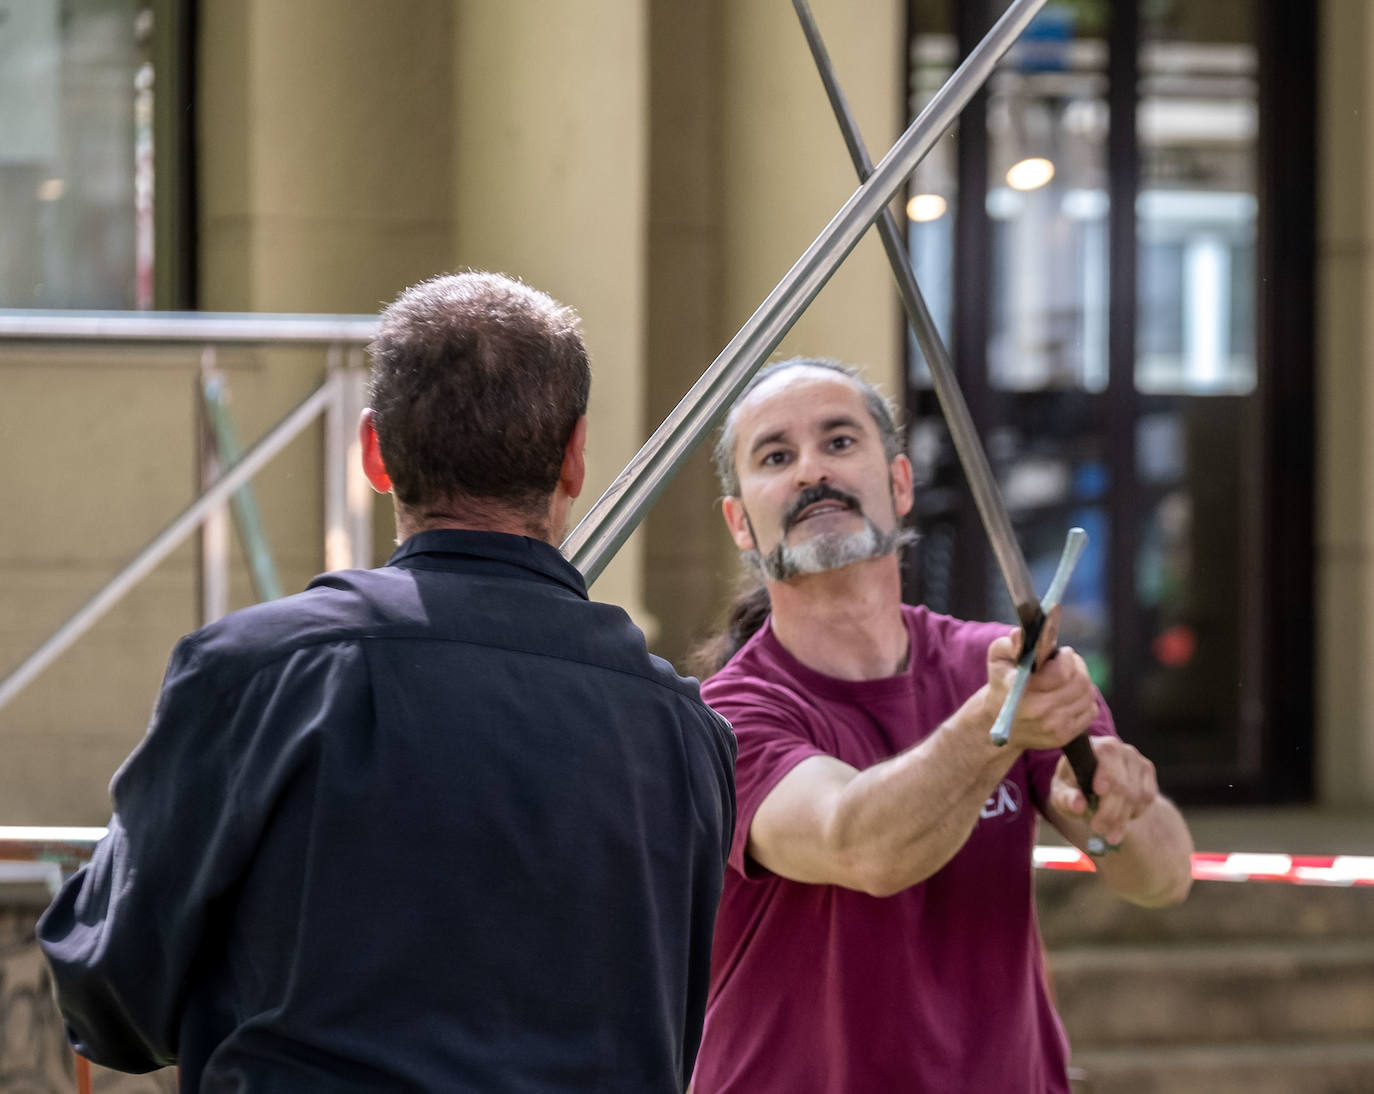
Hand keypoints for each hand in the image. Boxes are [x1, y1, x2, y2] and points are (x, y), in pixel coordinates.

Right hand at [983, 628, 1097, 750]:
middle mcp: (1038, 712)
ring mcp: (1053, 727)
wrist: (1002, 723)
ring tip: (1069, 677)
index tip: (1061, 653)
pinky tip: (1070, 695)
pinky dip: (1085, 699)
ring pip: (1088, 695)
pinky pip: (1090, 710)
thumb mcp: (998, 659)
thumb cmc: (1002, 685)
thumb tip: (1020, 636)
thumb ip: (1009, 644)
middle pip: (1079, 682)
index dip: (1066, 658)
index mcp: (1021, 691)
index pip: (1061, 673)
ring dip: (1082, 681)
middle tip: (1068, 662)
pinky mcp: (1064, 737)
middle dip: (1077, 666)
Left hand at [1050, 736, 1158, 847]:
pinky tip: (1121, 818)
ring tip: (1108, 832)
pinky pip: (1147, 797)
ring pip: (1136, 794)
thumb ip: (1066, 799)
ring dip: (1122, 818)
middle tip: (1098, 829)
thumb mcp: (1061, 793)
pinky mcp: (1147, 770)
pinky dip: (1134, 812)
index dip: (1105, 773)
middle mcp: (1116, 747)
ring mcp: (1134, 758)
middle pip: (1121, 784)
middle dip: (1110, 811)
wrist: (1091, 784)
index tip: (1098, 791)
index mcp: (1091, 746)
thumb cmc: (1072, 786)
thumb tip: (1078, 805)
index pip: (1105, 755)